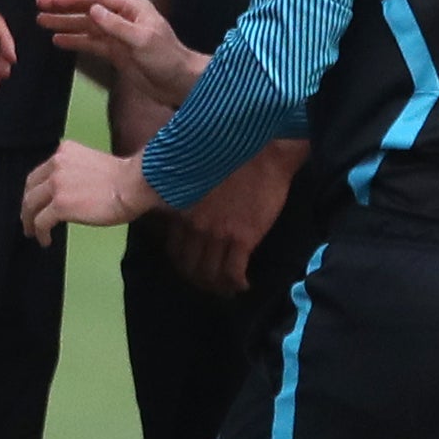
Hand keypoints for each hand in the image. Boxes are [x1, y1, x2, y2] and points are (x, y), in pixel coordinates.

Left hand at [20, 138, 158, 243]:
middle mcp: (56, 164)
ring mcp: (56, 184)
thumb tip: (74, 191)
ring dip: (29, 221)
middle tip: (28, 219)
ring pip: (30, 205)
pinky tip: (46, 240)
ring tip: (32, 232)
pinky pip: (41, 222)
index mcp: (65, 151)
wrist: (134, 184)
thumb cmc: (127, 178)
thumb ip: (78, 171)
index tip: (37, 200)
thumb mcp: (95, 163)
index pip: (41, 171)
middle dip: (28, 206)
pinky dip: (40, 233)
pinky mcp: (59, 205)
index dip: (36, 189)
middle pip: (31, 188)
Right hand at [35, 0, 198, 110]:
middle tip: (40, 6)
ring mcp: (119, 36)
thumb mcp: (142, 41)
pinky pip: (92, 44)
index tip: (52, 0)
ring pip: (87, 27)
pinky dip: (75, 41)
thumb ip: (117, 26)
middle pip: (89, 9)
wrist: (180, 83)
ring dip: (66, 24)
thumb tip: (93, 10)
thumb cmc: (167, 59)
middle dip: (64, 8)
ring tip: (42, 22)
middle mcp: (123, 18)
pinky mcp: (117, 53)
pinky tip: (58, 41)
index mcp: (132, 8)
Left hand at [166, 140, 294, 296]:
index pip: (173, 250)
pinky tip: (243, 284)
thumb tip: (180, 212)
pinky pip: (233, 273)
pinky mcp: (242, 238)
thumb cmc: (232, 153)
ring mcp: (218, 234)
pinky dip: (237, 284)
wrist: (265, 150)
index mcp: (181, 208)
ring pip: (210, 274)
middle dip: (199, 280)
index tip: (192, 268)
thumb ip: (184, 195)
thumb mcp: (194, 173)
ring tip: (226, 288)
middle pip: (190, 267)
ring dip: (217, 286)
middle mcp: (195, 225)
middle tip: (210, 283)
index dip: (182, 265)